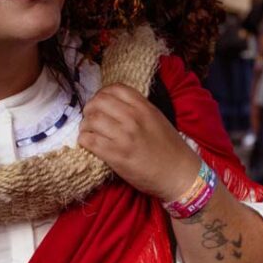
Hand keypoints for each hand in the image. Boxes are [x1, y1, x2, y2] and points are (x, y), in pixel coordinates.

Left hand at [78, 84, 200, 202]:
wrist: (178, 174)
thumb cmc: (169, 148)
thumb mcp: (157, 119)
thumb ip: (138, 108)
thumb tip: (114, 105)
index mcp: (144, 107)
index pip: (115, 88)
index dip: (102, 94)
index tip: (100, 103)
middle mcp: (133, 118)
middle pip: (98, 102)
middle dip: (89, 109)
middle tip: (91, 118)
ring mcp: (124, 136)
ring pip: (91, 120)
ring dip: (85, 126)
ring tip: (89, 132)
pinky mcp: (116, 155)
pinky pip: (89, 141)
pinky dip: (84, 140)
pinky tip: (89, 144)